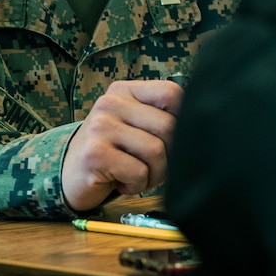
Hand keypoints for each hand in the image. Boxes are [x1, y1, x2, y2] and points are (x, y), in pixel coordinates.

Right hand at [61, 80, 182, 211]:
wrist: (71, 173)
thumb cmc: (113, 152)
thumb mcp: (133, 125)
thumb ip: (160, 118)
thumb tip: (204, 130)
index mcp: (124, 91)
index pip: (171, 93)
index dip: (183, 120)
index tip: (171, 140)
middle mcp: (110, 103)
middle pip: (169, 126)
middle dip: (169, 157)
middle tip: (152, 167)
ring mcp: (100, 126)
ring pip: (157, 151)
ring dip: (154, 175)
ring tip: (136, 175)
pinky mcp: (95, 153)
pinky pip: (139, 172)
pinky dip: (136, 185)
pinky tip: (121, 182)